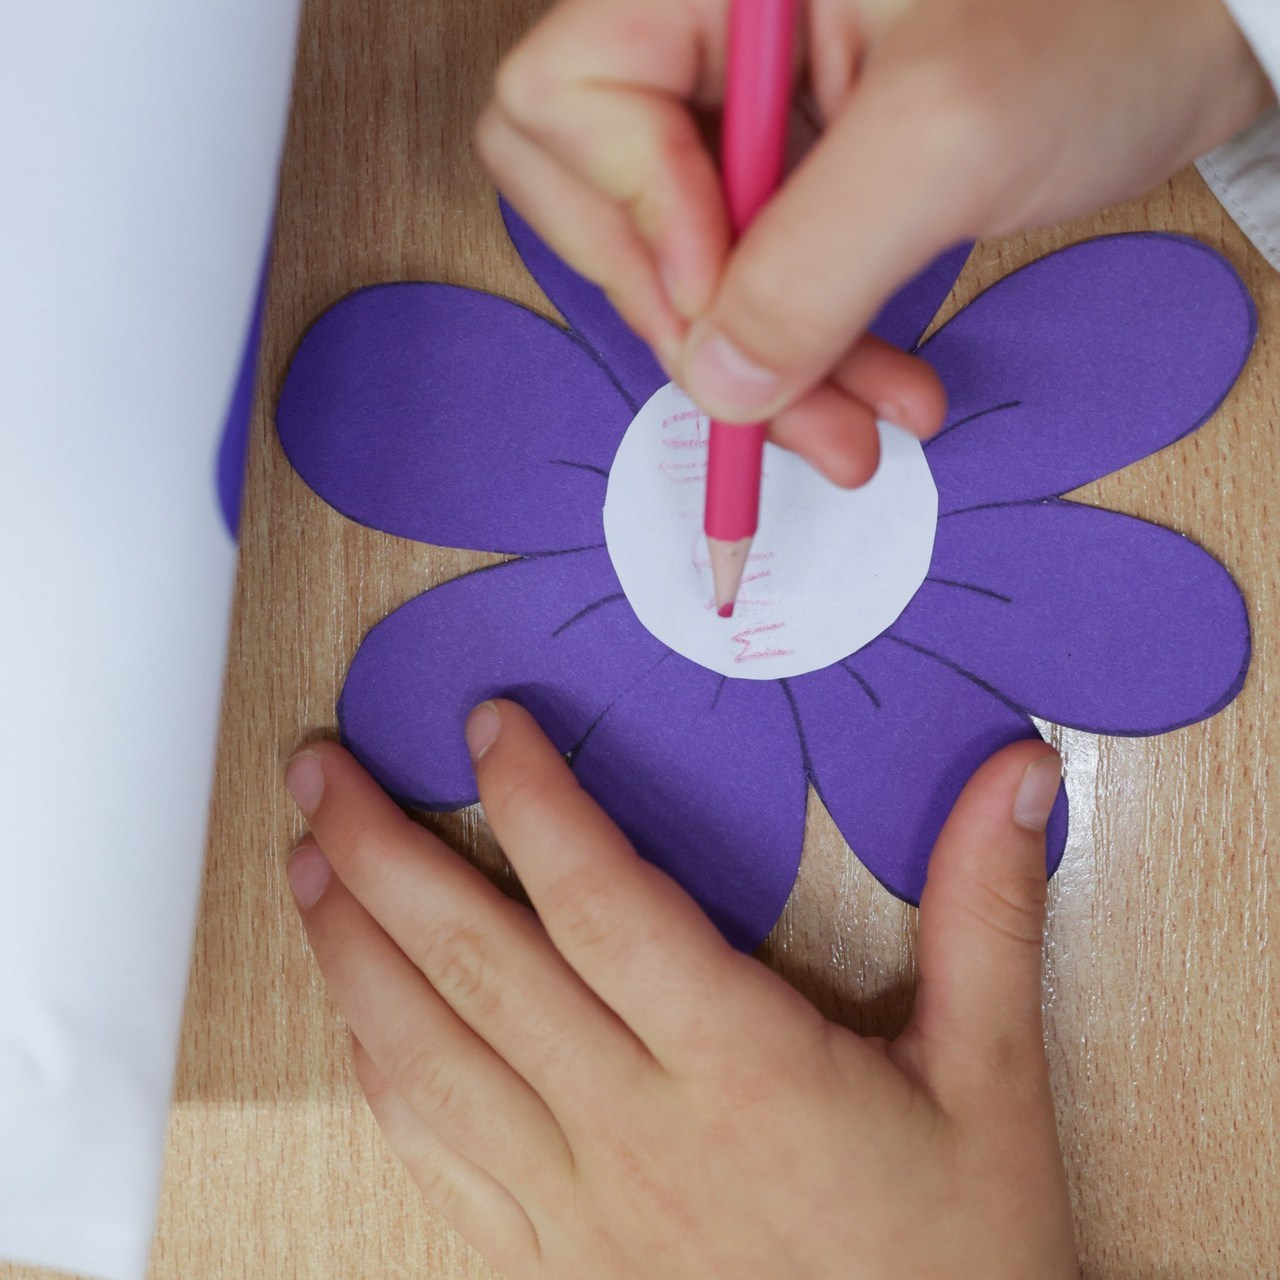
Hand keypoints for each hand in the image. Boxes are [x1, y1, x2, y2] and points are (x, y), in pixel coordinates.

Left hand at [284, 699, 1076, 1278]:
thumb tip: (1012, 778)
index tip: (487, 723)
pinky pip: (431, 1152)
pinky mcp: (547, 1256)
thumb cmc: (956, 1259)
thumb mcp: (994, 1080)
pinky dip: (375, 1063)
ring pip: (424, 1061)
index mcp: (744, 1073)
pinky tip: (352, 1008)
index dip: (535, 804)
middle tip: (321, 770)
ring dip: (349, 951)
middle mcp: (635, 1132)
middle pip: (477, 970)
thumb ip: (989, 912)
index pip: (605, 907)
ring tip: (305, 862)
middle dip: (381, 855)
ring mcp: (574, 1205)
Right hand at [476, 0, 1271, 485]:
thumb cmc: (1106, 21)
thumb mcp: (948, 138)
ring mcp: (747, 115)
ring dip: (762, 374)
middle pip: (601, 201)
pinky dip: (808, 362)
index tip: (725, 298)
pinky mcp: (795, 179)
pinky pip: (754, 290)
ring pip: (683, 270)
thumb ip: (811, 267)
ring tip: (856, 436)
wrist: (1198, 27)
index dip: (633, 217)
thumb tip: (714, 383)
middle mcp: (709, 38)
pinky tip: (874, 399)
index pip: (572, 101)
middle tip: (771, 400)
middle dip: (689, 323)